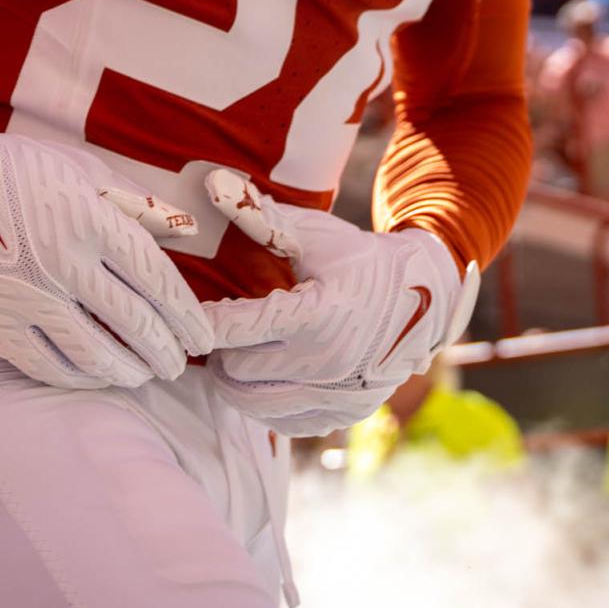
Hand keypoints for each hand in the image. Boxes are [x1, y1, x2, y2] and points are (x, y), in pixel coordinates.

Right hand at [0, 101, 213, 389]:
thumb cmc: (18, 169)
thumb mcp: (84, 170)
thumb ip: (136, 205)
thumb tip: (186, 231)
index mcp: (91, 222)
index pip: (156, 281)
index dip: (186, 316)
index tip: (202, 338)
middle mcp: (62, 263)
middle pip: (132, 322)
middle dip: (164, 351)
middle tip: (178, 365)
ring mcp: (26, 296)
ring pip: (92, 352)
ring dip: (126, 370)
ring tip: (142, 374)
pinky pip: (42, 363)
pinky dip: (75, 377)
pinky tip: (93, 378)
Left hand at [199, 169, 478, 436]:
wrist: (424, 299)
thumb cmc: (360, 260)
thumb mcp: (316, 234)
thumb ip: (261, 217)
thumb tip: (212, 185)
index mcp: (317, 315)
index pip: (235, 328)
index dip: (202, 321)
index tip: (184, 313)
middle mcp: (327, 362)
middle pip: (235, 371)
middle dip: (220, 350)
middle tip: (221, 330)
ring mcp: (336, 394)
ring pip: (252, 403)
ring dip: (235, 379)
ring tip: (238, 352)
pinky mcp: (342, 415)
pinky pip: (281, 422)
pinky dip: (263, 403)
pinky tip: (266, 377)